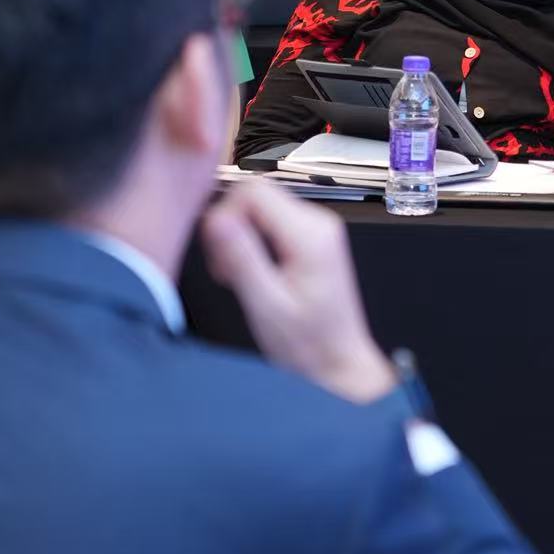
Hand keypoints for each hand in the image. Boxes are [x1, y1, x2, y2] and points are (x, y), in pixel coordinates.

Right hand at [200, 177, 397, 404]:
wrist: (338, 363)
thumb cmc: (309, 344)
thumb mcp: (266, 305)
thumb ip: (242, 258)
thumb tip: (215, 219)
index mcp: (310, 234)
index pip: (252, 190)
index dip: (224, 216)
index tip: (219, 255)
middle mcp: (318, 222)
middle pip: (254, 196)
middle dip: (229, 228)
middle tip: (226, 271)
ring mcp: (316, 229)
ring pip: (258, 208)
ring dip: (237, 238)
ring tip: (238, 277)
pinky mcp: (309, 238)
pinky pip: (268, 223)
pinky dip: (250, 244)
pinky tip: (250, 274)